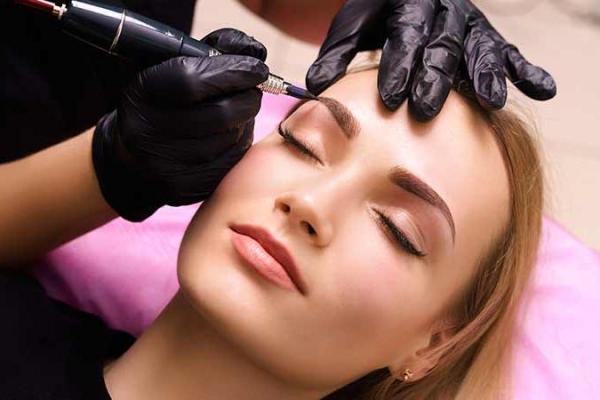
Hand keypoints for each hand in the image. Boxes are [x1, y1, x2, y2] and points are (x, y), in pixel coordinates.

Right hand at [92, 28, 268, 220]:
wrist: (131, 159)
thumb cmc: (161, 102)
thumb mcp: (172, 66)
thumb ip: (214, 49)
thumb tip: (255, 50)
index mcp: (142, 95)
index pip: (193, 80)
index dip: (232, 71)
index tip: (257, 68)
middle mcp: (149, 134)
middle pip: (220, 113)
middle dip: (248, 96)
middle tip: (255, 88)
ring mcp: (166, 167)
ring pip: (230, 138)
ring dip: (246, 119)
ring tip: (241, 108)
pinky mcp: (186, 189)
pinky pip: (231, 162)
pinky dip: (240, 142)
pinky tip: (234, 131)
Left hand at [306, 0, 555, 119]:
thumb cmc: (379, 13)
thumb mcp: (354, 24)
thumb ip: (336, 53)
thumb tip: (315, 86)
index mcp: (409, 6)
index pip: (406, 37)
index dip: (400, 66)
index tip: (392, 97)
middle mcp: (444, 13)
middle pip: (442, 46)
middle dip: (435, 79)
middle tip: (425, 110)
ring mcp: (469, 24)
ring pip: (480, 48)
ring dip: (485, 76)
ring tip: (491, 102)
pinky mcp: (485, 36)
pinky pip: (508, 51)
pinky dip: (526, 71)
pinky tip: (543, 90)